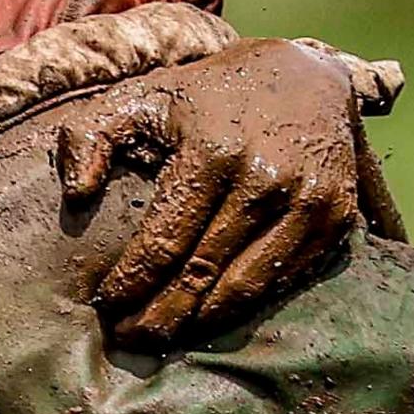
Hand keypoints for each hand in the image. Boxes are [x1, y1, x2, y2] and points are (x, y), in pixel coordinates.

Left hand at [57, 38, 374, 346]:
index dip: (131, 283)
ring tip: (163, 339)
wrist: (305, 73)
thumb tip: (76, 193)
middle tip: (128, 340)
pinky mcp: (337, 218)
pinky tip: (212, 317)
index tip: (104, 306)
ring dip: (200, 322)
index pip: (164, 242)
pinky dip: (247, 305)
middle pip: (201, 274)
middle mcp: (265, 180)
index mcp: (213, 152)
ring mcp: (308, 202)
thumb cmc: (210, 96)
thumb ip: (89, 135)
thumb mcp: (142, 96)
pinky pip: (284, 280)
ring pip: (245, 288)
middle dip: (159, 316)